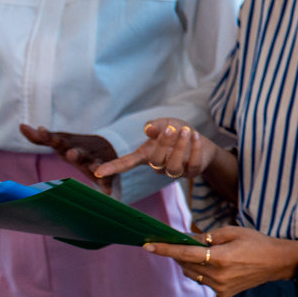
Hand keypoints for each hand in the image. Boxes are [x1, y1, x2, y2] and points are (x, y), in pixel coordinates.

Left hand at [19, 125, 118, 192]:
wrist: (109, 145)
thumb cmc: (76, 146)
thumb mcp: (60, 141)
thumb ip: (40, 138)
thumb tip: (21, 126)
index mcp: (70, 146)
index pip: (57, 140)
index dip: (49, 137)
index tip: (41, 131)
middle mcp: (83, 152)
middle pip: (79, 153)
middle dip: (76, 153)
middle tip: (71, 154)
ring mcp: (96, 162)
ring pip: (96, 164)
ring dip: (96, 166)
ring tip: (95, 169)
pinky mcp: (107, 173)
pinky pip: (108, 180)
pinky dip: (107, 185)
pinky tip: (107, 193)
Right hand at [93, 118, 219, 181]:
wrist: (198, 140)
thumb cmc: (176, 132)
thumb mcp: (166, 124)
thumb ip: (157, 125)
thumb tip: (148, 129)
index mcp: (147, 154)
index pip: (128, 163)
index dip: (114, 167)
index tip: (99, 172)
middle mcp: (159, 166)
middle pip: (156, 161)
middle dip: (163, 143)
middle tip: (171, 128)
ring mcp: (175, 171)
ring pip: (174, 166)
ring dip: (181, 147)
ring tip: (186, 130)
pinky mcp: (191, 172)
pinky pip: (193, 165)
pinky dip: (196, 149)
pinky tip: (196, 136)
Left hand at [144, 226, 297, 296]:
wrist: (277, 262)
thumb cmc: (257, 242)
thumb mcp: (233, 232)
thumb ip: (208, 236)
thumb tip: (186, 239)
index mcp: (220, 258)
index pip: (185, 254)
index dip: (165, 249)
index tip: (147, 245)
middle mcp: (218, 276)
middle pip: (185, 265)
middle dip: (179, 254)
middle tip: (180, 243)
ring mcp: (220, 287)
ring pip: (192, 275)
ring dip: (189, 263)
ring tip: (201, 252)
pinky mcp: (223, 293)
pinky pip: (202, 281)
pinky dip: (201, 271)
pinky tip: (213, 263)